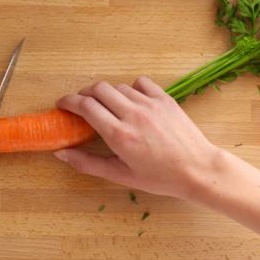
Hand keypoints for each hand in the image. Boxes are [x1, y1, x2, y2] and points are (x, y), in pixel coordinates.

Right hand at [55, 76, 221, 201]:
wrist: (198, 170)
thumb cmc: (159, 177)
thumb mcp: (120, 175)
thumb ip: (88, 163)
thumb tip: (61, 153)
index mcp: (119, 134)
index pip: (85, 106)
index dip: (69, 101)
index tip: (62, 104)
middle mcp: (133, 114)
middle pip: (98, 89)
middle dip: (84, 94)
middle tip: (81, 105)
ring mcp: (150, 104)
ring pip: (118, 86)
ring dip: (107, 94)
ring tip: (108, 107)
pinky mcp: (165, 98)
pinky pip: (140, 82)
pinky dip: (130, 88)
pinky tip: (131, 101)